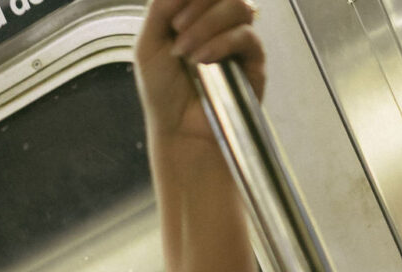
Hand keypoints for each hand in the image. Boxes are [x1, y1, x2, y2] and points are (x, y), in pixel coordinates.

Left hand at [136, 0, 265, 143]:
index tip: (172, 16)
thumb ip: (160, 9)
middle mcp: (220, 23)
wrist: (178, 130)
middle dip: (198, 4)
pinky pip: (246, 36)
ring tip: (184, 52)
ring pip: (238, 7)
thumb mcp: (148, 46)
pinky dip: (220, 43)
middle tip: (177, 28)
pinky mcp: (253, 60)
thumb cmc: (163, 92)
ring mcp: (239, 39)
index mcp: (196, 15)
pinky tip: (201, 60)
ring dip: (206, 25)